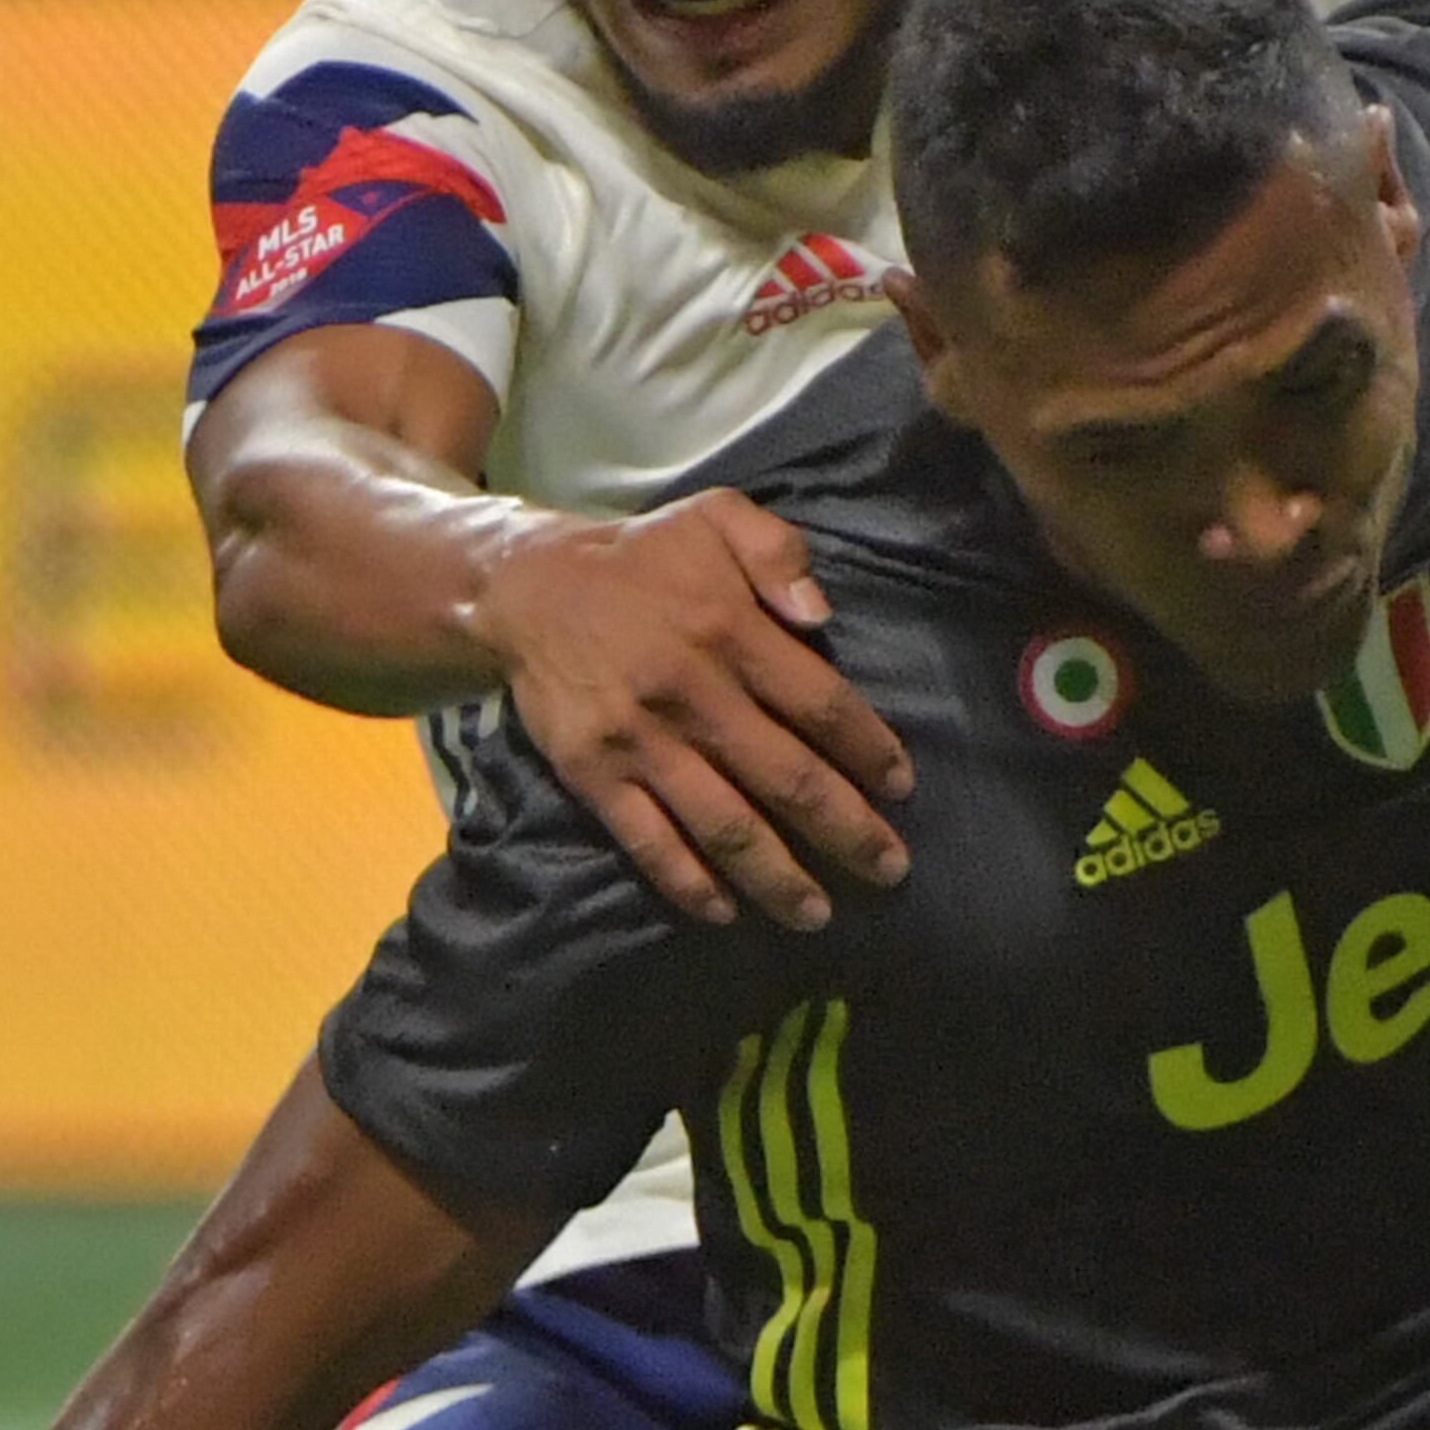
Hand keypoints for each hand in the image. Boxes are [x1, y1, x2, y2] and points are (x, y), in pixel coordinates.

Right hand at [479, 491, 913, 930]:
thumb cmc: (641, 558)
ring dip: (778, 877)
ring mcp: (640, 743)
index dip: (868, 750)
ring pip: (724, 826)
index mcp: (729, 631)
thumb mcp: (714, 516)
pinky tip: (727, 912)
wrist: (527, 586)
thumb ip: (777, 551)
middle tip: (890, 871)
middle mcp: (691, 694)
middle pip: (786, 778)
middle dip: (846, 831)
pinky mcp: (594, 776)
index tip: (902, 787)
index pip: (820, 704)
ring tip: (817, 914)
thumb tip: (821, 614)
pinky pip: (649, 842)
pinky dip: (689, 883)